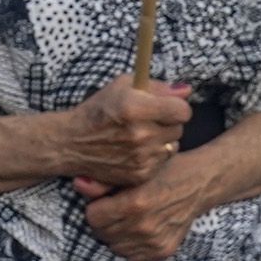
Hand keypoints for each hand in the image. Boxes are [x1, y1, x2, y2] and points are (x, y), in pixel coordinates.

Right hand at [62, 72, 194, 188]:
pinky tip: (137, 149)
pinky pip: (162, 161)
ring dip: (162, 139)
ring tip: (142, 134)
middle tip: (150, 119)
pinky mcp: (140, 174)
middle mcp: (140, 134)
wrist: (73, 142)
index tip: (167, 106)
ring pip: (173, 145)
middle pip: (179, 128)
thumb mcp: (123, 85)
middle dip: (168, 122)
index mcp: (135, 108)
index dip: (176, 107)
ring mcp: (141, 157)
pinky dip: (154, 155)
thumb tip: (186, 91)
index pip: (183, 111)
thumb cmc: (99, 109)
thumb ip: (157, 86)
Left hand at [75, 155, 207, 260]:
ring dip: (116, 234)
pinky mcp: (162, 252)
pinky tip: (139, 229)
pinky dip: (131, 245)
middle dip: (104, 221)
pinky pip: (132, 256)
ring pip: (115, 247)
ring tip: (128, 219)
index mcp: (135, 203)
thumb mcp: (135, 169)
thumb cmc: (164, 171)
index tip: (106, 200)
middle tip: (116, 208)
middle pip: (102, 233)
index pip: (93, 217)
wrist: (198, 184)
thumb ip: (104, 180)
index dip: (97, 207)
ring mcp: (154, 242)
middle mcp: (144, 227)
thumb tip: (77, 184)